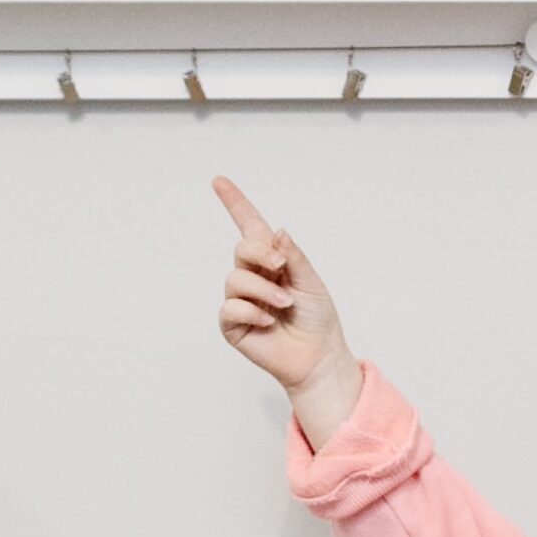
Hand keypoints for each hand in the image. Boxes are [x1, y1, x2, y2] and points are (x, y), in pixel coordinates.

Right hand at [213, 176, 364, 444]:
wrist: (318, 355)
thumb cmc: (317, 318)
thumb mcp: (310, 281)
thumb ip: (293, 256)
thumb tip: (276, 231)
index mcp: (272, 261)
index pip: (249, 226)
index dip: (234, 203)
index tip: (219, 180)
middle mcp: (252, 276)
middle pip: (241, 249)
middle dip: (261, 254)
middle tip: (282, 267)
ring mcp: (240, 300)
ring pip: (236, 279)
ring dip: (264, 289)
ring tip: (285, 304)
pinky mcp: (232, 325)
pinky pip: (231, 308)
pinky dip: (252, 311)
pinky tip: (268, 321)